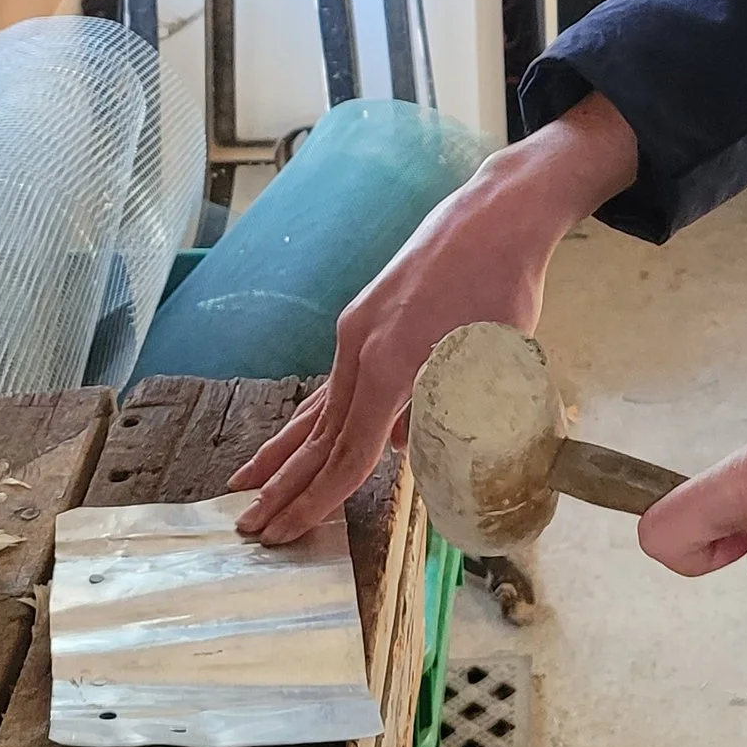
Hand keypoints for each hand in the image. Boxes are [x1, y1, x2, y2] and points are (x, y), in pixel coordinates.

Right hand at [233, 93, 638, 543]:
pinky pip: (336, 380)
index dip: (318, 498)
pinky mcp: (366, 318)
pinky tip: (312, 435)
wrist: (494, 217)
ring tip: (246, 483)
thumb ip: (444, 414)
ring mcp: (357, 331)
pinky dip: (319, 413)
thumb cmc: (500, 287)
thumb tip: (399, 447)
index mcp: (387, 368)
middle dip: (282, 485)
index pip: (347, 453)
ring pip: (317, 406)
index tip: (287, 530)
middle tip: (248, 527)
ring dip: (284, 451)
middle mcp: (358, 350)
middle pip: (316, 435)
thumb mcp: (486, 364)